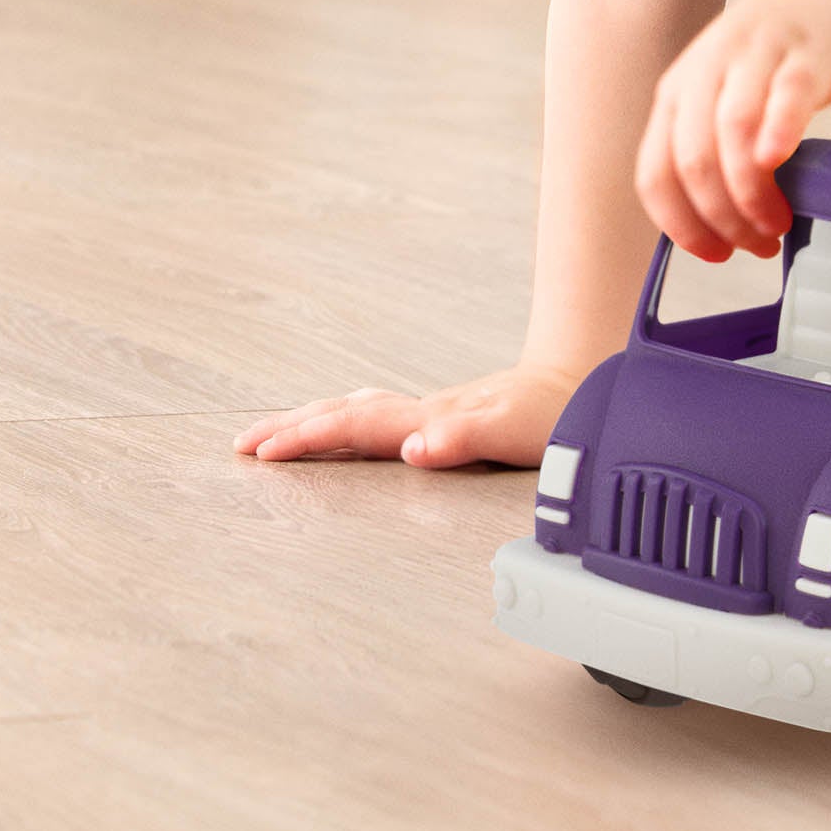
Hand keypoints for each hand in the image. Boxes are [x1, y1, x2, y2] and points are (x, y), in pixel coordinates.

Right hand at [231, 361, 585, 467]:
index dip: (308, 437)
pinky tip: (347, 429)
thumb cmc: (556, 413)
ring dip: (315, 421)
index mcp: (433, 418)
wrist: (586, 380)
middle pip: (347, 413)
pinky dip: (347, 423)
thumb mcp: (517, 431)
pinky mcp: (445, 419)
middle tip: (243, 445)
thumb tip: (413, 450)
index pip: (357, 426)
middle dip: (294, 428)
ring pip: (360, 411)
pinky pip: (379, 418)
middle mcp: (427, 412)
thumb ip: (468, 437)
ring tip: (275, 435)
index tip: (262, 450)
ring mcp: (434, 412)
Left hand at [637, 0, 830, 260]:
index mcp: (679, 92)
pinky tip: (783, 161)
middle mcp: (708, 72)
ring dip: (752, 191)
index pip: (656, 172)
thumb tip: (714, 227)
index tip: (714, 252)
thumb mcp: (721, 98)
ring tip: (777, 222)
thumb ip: (712, 150)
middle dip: (723, 217)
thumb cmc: (771, 54)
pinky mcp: (806, 53)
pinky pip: (787, 94)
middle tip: (756, 243)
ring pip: (734, 130)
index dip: (680, 224)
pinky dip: (779, 132)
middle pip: (695, 159)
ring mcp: (757, 58)